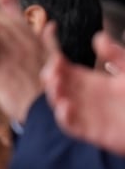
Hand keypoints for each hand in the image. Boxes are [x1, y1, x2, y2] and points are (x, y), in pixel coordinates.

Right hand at [43, 30, 124, 154]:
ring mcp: (87, 114)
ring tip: (57, 85)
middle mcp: (86, 97)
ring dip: (54, 95)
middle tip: (53, 72)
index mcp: (93, 81)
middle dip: (52, 78)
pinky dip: (64, 118)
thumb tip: (98, 37)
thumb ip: (116, 54)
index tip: (56, 57)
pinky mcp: (91, 131)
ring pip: (60, 105)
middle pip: (59, 86)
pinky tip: (65, 106)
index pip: (67, 71)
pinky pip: (71, 126)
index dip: (57, 64)